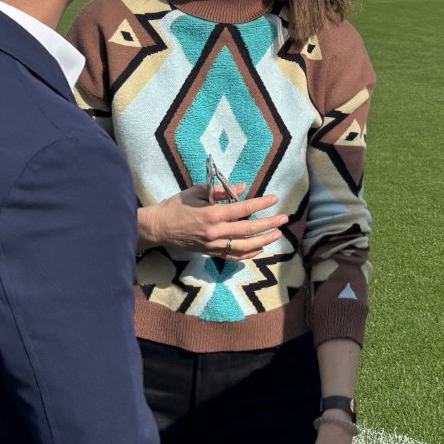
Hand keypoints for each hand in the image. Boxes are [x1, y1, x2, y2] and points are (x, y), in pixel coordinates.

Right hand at [136, 185, 285, 257]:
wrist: (159, 228)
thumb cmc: (176, 206)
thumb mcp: (196, 191)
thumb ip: (220, 191)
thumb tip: (242, 188)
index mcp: (212, 214)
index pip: (243, 208)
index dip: (261, 204)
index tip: (274, 199)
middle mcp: (216, 232)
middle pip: (249, 230)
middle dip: (269, 224)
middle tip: (284, 218)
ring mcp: (214, 245)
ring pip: (245, 246)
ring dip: (263, 241)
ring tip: (277, 234)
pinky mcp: (211, 253)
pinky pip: (234, 256)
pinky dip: (248, 253)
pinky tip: (259, 248)